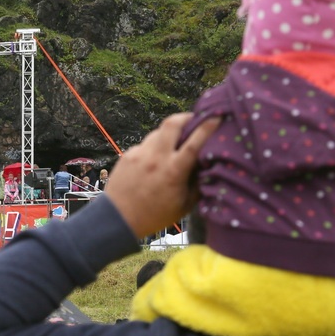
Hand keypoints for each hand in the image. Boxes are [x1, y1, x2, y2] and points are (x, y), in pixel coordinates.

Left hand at [104, 113, 219, 237]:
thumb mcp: (183, 205)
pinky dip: (153, 148)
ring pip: (158, 133)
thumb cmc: (154, 215)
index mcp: (173, 171)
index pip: (194, 142)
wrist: (118, 218)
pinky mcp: (127, 155)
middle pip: (172, 123)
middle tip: (192, 120)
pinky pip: (145, 145)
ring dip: (168, 134)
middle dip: (185, 117)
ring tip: (173, 145)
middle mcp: (156, 158)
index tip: (217, 116)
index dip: (207, 127)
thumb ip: (198, 185)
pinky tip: (154, 161)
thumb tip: (208, 167)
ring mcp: (139, 154)